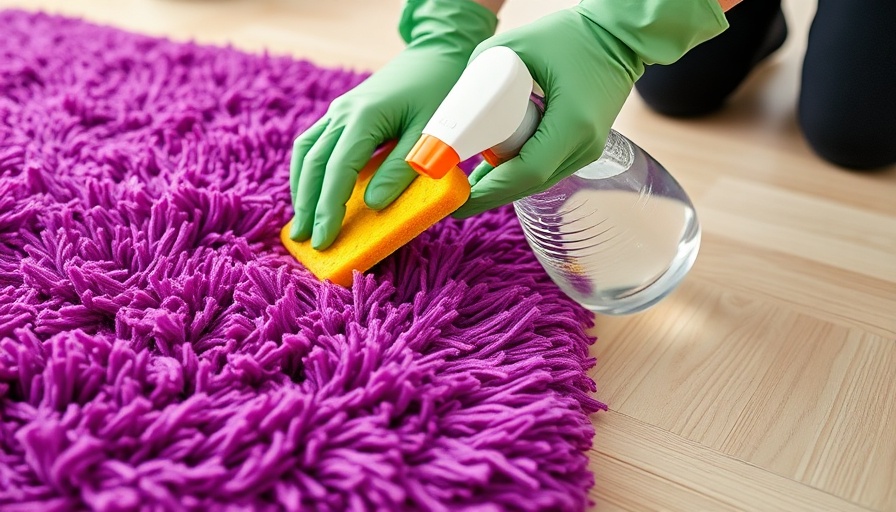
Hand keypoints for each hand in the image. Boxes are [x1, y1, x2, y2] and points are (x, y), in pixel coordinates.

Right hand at [289, 0, 495, 249]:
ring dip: (301, 188)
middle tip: (307, 240)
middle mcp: (343, 112)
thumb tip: (374, 204)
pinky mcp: (342, 112)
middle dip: (307, 204)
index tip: (325, 237)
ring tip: (302, 223)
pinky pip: (314, 143)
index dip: (329, 206)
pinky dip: (308, 170)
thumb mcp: (430, 134)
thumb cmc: (441, 92)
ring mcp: (339, 110)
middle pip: (313, 163)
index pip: (338, 169)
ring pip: (306, 152)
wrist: (437, 53)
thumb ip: (402, 168)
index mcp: (364, 117)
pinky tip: (311, 191)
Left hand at [453, 0, 726, 217]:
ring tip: (467, 183)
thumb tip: (452, 110)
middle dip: (490, 192)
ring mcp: (588, 150)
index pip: (526, 172)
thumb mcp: (516, 47)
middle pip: (529, 184)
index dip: (490, 190)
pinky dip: (518, 170)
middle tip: (454, 195)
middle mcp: (584, 145)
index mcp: (573, 124)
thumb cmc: (571, 34)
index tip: (459, 200)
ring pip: (537, 180)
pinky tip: (493, 167)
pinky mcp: (584, 147)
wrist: (618, 36)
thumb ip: (478, 74)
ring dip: (503, 182)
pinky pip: (546, 168)